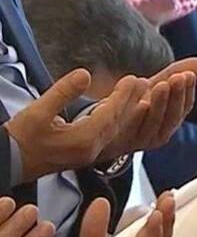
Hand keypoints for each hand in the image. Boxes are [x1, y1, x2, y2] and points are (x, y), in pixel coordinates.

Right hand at [3, 69, 146, 180]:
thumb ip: (62, 92)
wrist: (11, 162)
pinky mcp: (87, 153)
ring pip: (117, 129)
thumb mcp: (38, 111)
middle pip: (119, 122)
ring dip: (129, 110)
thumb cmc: (21, 138)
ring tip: (139, 93)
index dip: (123, 95)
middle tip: (143, 82)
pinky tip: (121, 110)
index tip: (133, 79)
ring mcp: (91, 153)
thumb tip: (84, 74)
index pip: (111, 114)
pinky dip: (118, 120)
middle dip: (132, 101)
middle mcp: (92, 149)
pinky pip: (110, 135)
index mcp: (83, 140)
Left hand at [99, 58, 196, 159]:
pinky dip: (136, 115)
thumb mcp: (153, 88)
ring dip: (159, 104)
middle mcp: (157, 135)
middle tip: (178, 77)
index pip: (184, 108)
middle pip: (172, 117)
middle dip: (176, 96)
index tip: (188, 74)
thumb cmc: (131, 106)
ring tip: (161, 84)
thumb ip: (174, 75)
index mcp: (169, 122)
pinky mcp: (118, 142)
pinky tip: (140, 101)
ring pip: (153, 124)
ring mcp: (139, 141)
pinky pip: (130, 129)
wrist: (101, 129)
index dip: (187, 91)